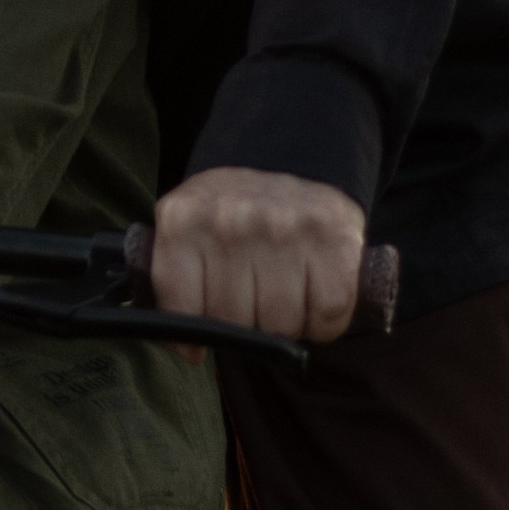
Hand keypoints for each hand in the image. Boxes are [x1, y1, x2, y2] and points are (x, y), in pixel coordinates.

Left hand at [148, 168, 367, 344]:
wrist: (288, 158)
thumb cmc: (230, 216)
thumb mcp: (184, 233)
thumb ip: (176, 288)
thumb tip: (192, 351)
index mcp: (181, 221)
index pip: (184, 315)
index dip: (199, 334)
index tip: (208, 325)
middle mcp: (230, 219)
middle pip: (235, 324)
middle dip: (247, 325)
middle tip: (255, 297)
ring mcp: (284, 226)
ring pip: (282, 326)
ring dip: (287, 325)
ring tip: (286, 294)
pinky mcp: (333, 237)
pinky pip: (327, 315)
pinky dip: (324, 323)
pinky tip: (315, 297)